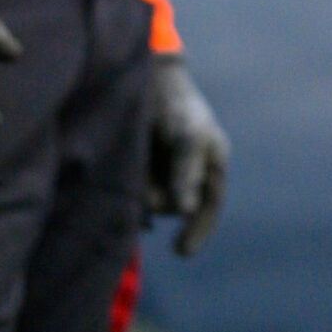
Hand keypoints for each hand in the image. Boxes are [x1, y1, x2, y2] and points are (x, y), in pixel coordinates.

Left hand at [147, 55, 230, 256]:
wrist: (148, 79)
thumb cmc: (179, 105)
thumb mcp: (190, 135)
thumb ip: (187, 172)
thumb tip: (184, 211)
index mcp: (209, 166)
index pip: (208, 207)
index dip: (197, 232)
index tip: (181, 253)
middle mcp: (185, 173)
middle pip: (173, 207)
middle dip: (161, 203)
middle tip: (147, 189)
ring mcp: (160, 171)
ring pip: (149, 201)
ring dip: (141, 194)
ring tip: (136, 162)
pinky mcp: (136, 168)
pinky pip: (131, 193)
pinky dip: (127, 192)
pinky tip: (121, 180)